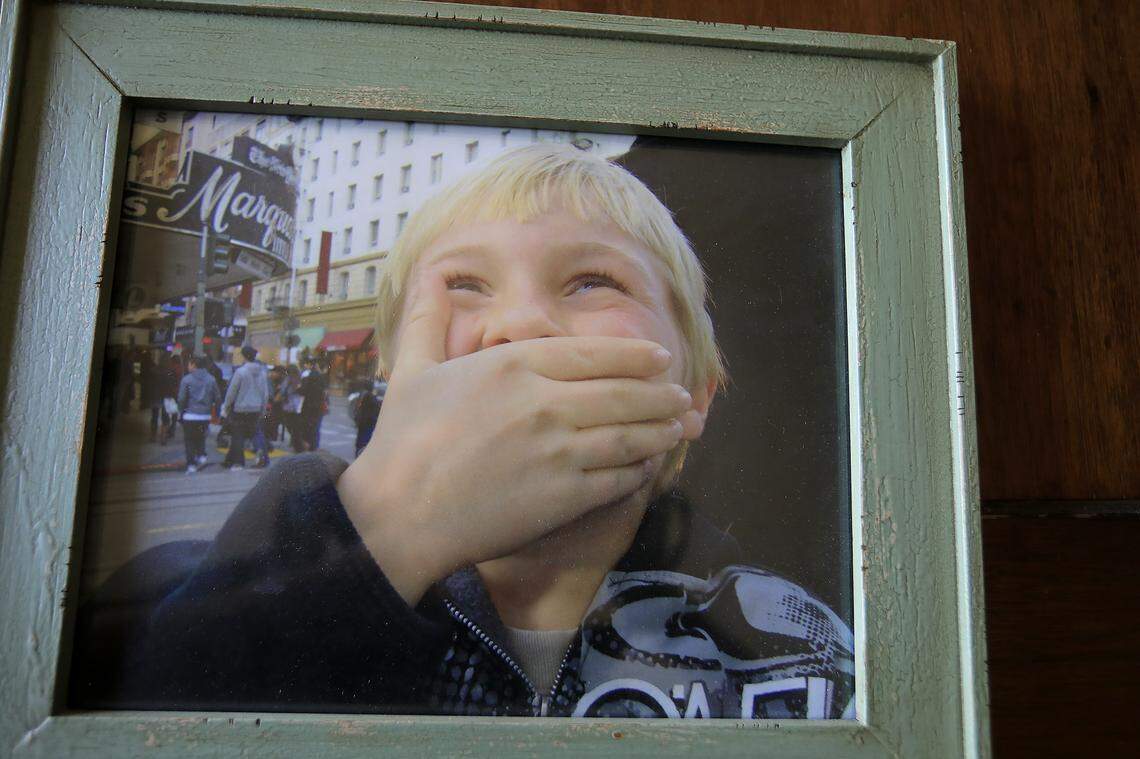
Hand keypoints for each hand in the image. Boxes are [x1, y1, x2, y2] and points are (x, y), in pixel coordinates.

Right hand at [337, 272, 693, 604]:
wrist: (400, 515)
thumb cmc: (403, 443)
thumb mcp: (413, 369)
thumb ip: (429, 318)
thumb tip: (432, 274)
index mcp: (514, 365)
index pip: (593, 353)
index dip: (634, 356)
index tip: (659, 358)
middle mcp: (545, 402)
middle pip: (622, 392)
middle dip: (659, 393)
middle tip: (681, 395)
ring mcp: (559, 451)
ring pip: (629, 434)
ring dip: (660, 430)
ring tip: (678, 427)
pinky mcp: (564, 497)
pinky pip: (617, 478)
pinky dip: (640, 470)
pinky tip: (649, 467)